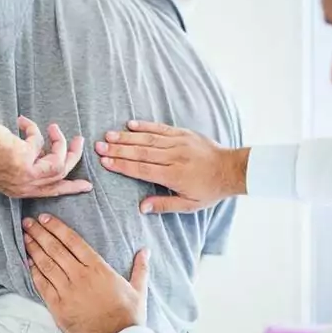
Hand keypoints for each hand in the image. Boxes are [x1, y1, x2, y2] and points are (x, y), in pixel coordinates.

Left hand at [0, 115, 91, 197]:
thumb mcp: (5, 162)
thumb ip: (25, 160)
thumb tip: (41, 149)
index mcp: (18, 190)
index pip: (50, 192)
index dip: (70, 188)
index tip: (86, 185)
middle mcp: (24, 187)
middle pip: (61, 176)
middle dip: (74, 157)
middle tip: (79, 141)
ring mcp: (26, 176)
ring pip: (59, 162)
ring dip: (60, 142)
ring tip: (54, 127)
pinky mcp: (26, 160)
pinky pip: (40, 142)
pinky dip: (33, 129)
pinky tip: (21, 121)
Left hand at [22, 214, 149, 332]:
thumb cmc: (128, 315)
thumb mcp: (138, 289)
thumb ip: (140, 267)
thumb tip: (145, 250)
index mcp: (98, 268)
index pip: (73, 241)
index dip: (57, 228)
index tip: (45, 218)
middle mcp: (80, 276)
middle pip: (55, 249)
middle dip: (40, 233)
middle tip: (28, 222)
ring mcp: (67, 291)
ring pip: (46, 265)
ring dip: (34, 249)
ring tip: (25, 237)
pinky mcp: (58, 307)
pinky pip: (42, 285)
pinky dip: (34, 272)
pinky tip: (28, 262)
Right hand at [95, 121, 249, 212]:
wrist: (232, 169)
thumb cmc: (210, 190)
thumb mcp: (189, 205)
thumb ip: (164, 205)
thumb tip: (141, 207)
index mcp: (174, 175)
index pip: (142, 169)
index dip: (122, 165)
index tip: (105, 162)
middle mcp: (174, 157)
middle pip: (140, 152)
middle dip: (118, 149)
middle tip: (98, 146)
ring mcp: (179, 143)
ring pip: (148, 138)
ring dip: (126, 137)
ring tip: (108, 135)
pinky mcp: (183, 134)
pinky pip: (161, 128)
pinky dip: (145, 126)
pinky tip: (130, 124)